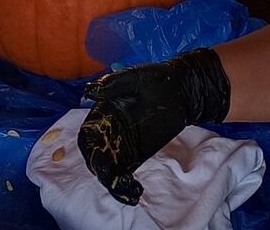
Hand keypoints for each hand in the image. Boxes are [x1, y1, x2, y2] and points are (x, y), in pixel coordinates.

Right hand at [79, 48, 231, 204]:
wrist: (182, 91)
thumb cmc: (157, 78)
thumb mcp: (134, 77)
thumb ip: (111, 85)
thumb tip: (88, 91)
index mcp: (102, 113)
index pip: (88, 136)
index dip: (89, 149)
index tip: (99, 159)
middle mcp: (107, 132)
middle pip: (96, 157)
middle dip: (103, 171)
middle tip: (116, 179)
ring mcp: (121, 146)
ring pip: (109, 170)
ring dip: (114, 184)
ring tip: (130, 190)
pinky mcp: (135, 156)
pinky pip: (125, 174)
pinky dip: (126, 186)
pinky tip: (136, 192)